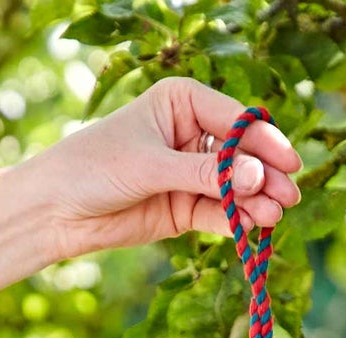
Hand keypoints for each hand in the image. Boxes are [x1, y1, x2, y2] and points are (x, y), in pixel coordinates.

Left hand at [34, 77, 302, 260]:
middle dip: (265, 175)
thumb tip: (256, 177)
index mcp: (183, 102)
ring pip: (236, 187)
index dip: (263, 142)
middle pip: (242, 155)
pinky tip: (252, 227)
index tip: (287, 164)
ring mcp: (192, 174)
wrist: (58, 210)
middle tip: (287, 197)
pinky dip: (237, 220)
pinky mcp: (187, 209)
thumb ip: (204, 174)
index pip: (235, 120)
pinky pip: (221, 213)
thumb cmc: (95, 167)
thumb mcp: (151, 164)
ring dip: (256, 202)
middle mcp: (193, 135)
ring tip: (272, 216)